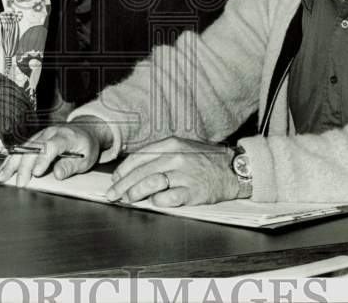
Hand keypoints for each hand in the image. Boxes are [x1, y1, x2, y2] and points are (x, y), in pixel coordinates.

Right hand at [0, 119, 108, 187]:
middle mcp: (50, 133)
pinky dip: (10, 160)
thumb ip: (71, 166)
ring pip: (23, 147)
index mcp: (66, 136)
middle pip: (33, 148)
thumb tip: (58, 174)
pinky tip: (2, 170)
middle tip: (19, 184)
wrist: (84, 131)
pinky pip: (20, 149)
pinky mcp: (34, 139)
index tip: (36, 173)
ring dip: (12, 163)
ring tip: (1, 177)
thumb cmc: (85, 146)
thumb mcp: (86, 158)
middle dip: (24, 166)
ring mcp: (40, 135)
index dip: (43, 159)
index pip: (51, 146)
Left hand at [105, 137, 240, 206]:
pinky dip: (157, 201)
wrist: (234, 168)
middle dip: (123, 185)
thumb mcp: (183, 148)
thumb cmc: (206, 160)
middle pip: (141, 172)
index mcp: (170, 144)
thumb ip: (160, 155)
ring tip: (127, 199)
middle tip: (113, 194)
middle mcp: (175, 157)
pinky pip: (169, 197)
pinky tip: (153, 203)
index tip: (115, 180)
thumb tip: (136, 169)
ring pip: (151, 183)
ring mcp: (184, 174)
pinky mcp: (193, 191)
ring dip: (135, 193)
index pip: (139, 157)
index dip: (123, 170)